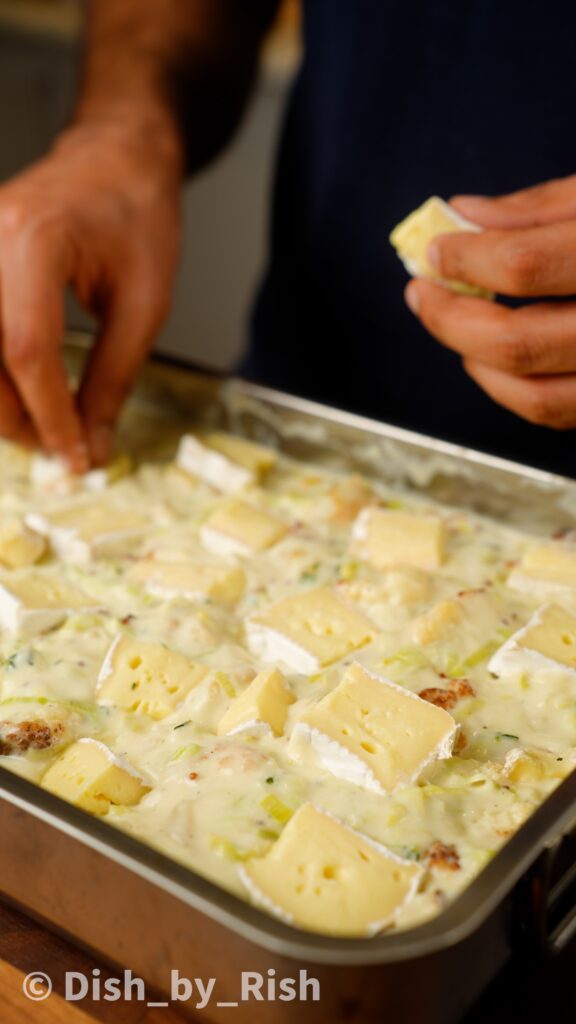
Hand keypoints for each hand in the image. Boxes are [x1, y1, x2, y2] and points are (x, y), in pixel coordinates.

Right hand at [0, 122, 182, 468]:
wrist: (115, 158)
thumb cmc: (138, 215)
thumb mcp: (145, 304)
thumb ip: (113, 378)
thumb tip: (89, 444)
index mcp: (33, 239)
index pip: (27, 349)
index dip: (49, 414)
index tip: (73, 457)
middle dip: (18, 419)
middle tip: (60, 450)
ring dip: (1, 404)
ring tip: (45, 428)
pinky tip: (22, 396)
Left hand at [404, 176, 575, 428]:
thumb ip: (540, 207)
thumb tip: (464, 214)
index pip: (524, 266)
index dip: (467, 258)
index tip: (436, 250)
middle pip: (516, 344)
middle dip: (450, 320)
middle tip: (420, 293)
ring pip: (533, 396)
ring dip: (475, 362)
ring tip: (452, 326)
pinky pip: (553, 413)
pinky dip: (510, 389)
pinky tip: (489, 357)